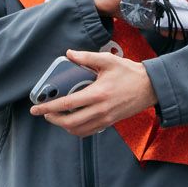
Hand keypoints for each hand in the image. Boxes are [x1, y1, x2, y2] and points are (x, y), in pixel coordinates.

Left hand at [29, 47, 156, 136]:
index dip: (48, 107)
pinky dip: (76, 129)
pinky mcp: (110, 123)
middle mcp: (100, 110)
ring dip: (63, 125)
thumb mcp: (108, 60)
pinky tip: (72, 120)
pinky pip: (88, 131)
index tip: (36, 109)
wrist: (151, 87)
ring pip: (78, 130)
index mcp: (97, 94)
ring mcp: (105, 119)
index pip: (67, 104)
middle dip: (52, 119)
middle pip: (69, 122)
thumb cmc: (130, 72)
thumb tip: (69, 54)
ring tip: (56, 116)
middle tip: (44, 113)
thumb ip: (86, 57)